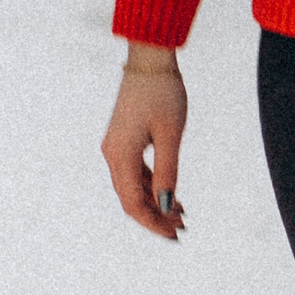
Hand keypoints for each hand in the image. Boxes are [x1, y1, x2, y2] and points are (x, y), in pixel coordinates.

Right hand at [103, 50, 186, 236]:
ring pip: (132, 187)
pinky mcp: (124, 140)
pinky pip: (135, 172)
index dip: (153, 222)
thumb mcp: (171, 135)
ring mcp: (116, 147)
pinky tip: (171, 194)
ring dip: (155, 202)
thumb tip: (166, 205)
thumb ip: (167, 171)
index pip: (133, 203)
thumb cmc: (163, 93)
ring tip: (181, 215)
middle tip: (181, 230)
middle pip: (130, 199)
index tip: (175, 234)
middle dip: (155, 217)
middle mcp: (113, 154)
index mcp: (120, 155)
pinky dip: (152, 186)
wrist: (150, 60)